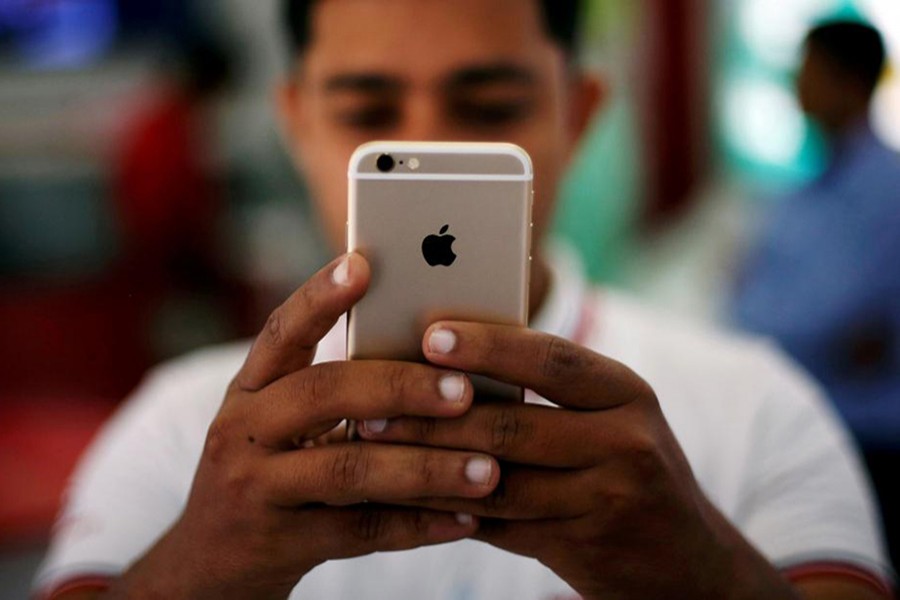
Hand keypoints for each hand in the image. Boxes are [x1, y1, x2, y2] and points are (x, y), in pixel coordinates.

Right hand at [109, 255, 499, 599]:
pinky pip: (360, 531)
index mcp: (252, 388)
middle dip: (400, 387)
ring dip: (426, 468)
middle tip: (465, 390)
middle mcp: (243, 429)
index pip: (283, 331)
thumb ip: (337, 390)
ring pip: (349, 470)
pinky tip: (467, 520)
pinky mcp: (276, 542)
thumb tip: (440, 359)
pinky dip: (418, 525)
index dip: (320, 296)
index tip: (364, 264)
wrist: (210, 565)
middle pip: (324, 393)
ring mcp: (254, 487)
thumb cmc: (271, 473)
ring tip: (487, 469)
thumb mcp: (283, 424)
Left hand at [357, 322, 802, 599]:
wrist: (687, 564)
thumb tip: (443, 363)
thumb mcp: (610, 418)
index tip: (429, 335)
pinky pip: (501, 526)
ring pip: (498, 480)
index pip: (551, 358)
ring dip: (426, 466)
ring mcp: (609, 498)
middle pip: (514, 424)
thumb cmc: (629, 469)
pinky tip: (407, 497)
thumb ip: (548, 393)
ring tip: (372, 450)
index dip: (488, 346)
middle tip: (368, 406)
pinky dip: (449, 511)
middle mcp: (626, 440)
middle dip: (432, 416)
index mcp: (626, 391)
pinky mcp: (586, 546)